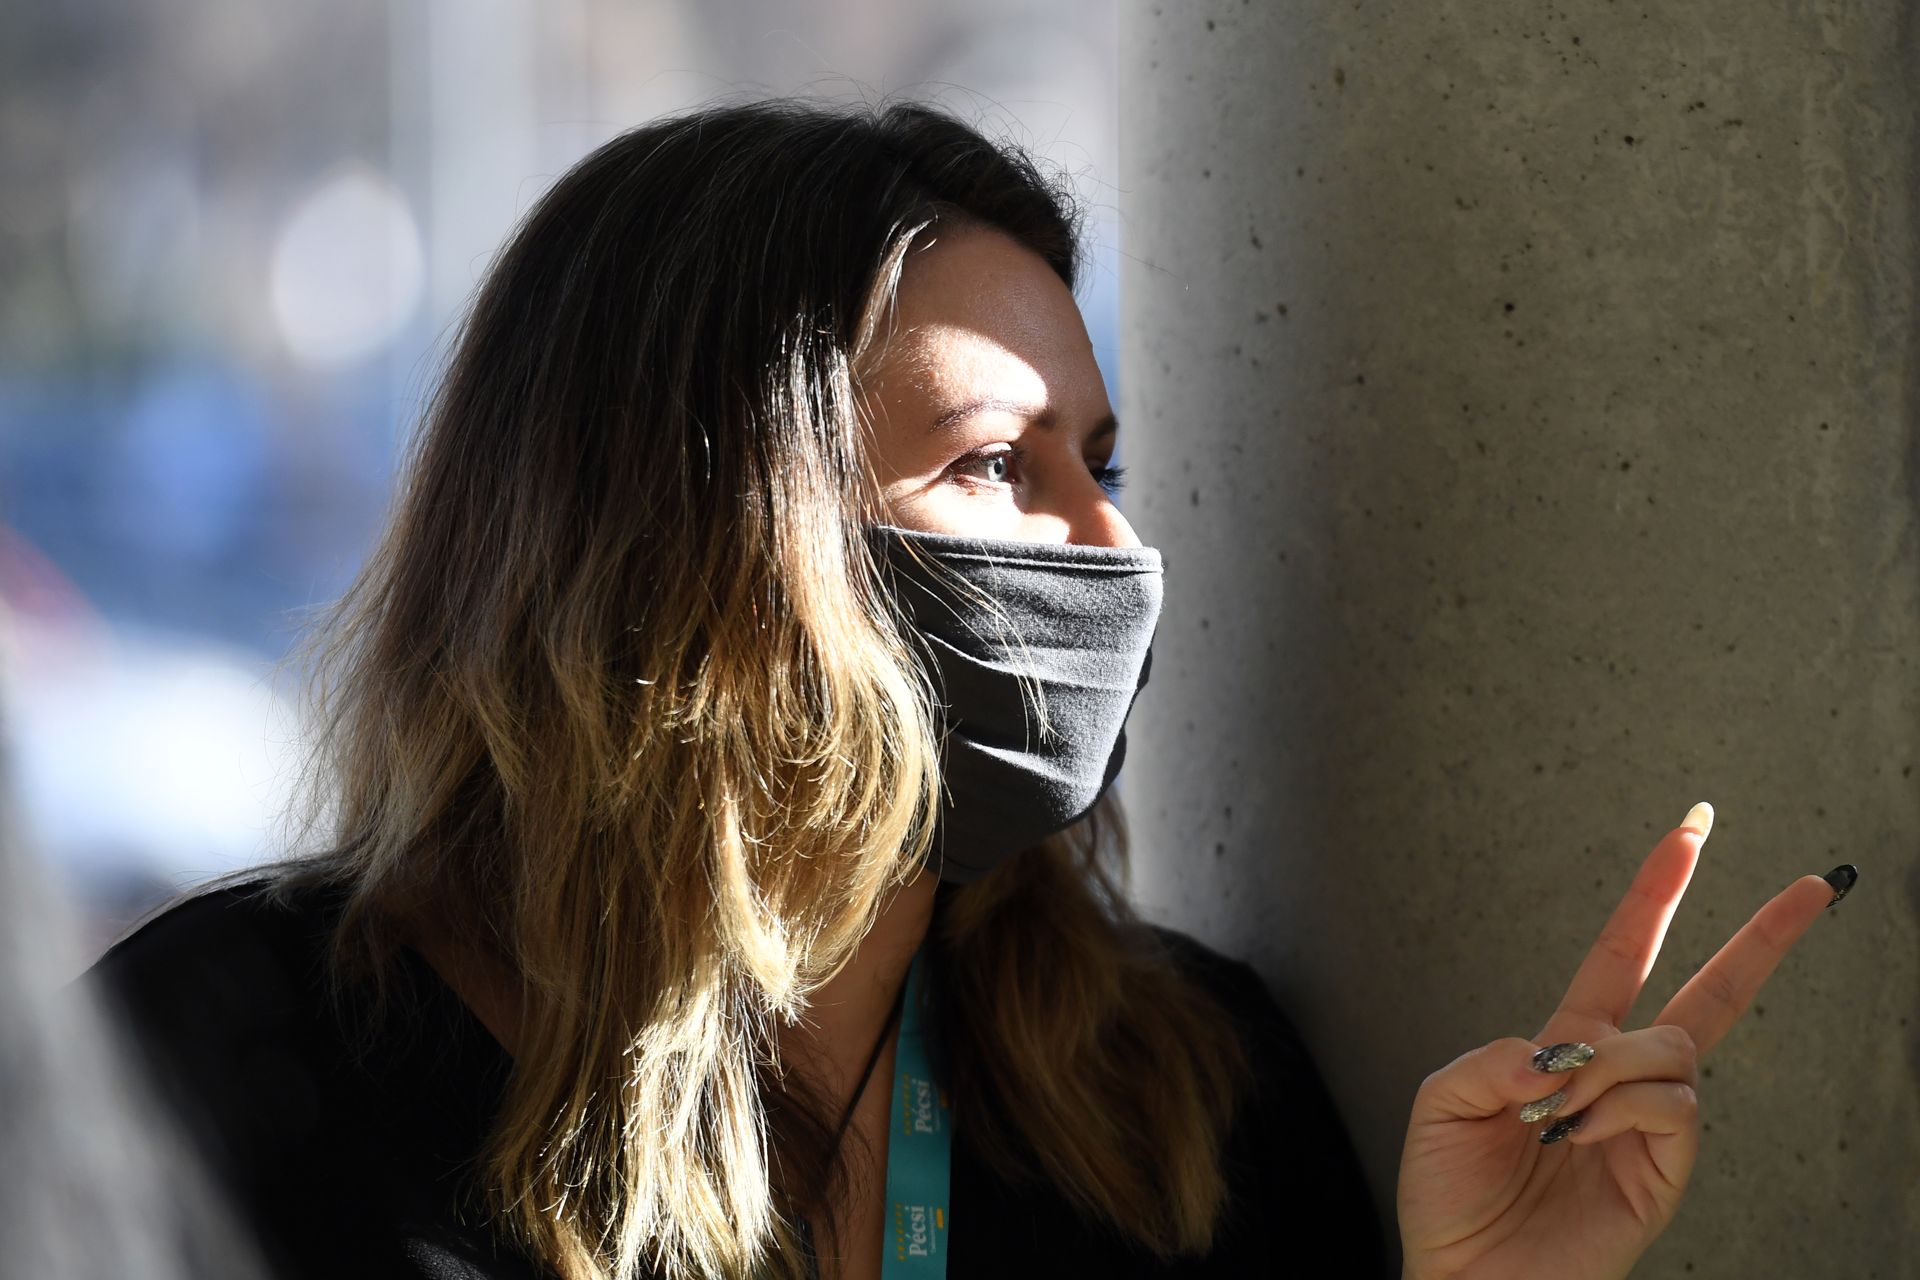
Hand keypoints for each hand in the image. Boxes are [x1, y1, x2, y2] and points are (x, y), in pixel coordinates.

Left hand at [1394, 803, 1851, 1279]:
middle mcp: (1620, 1075)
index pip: (1625, 952)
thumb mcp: (1442, 1102)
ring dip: (1607, 1067)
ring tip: (1554, 1118)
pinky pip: (1672, 1104)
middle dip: (1762, 935)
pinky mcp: (1667, 1171)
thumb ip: (1495, 1057)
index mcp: (1567, 1044)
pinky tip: (1582, 1133)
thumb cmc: (1449, 1196)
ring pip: (1672, 1048)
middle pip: (1709, 992)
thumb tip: (1562, 1049)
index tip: (1689, 831)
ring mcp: (1650, 1123)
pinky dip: (1621, 1104)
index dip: (1655, 893)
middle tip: (1812, 882)